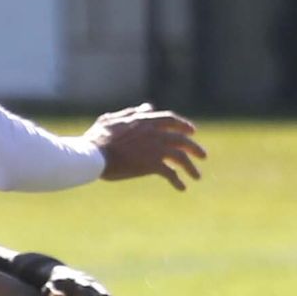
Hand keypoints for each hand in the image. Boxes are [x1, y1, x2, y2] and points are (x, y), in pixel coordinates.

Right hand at [85, 103, 205, 189]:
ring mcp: (155, 148)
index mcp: (146, 120)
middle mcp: (155, 133)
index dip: (183, 125)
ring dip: (191, 167)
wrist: (93, 155)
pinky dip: (177, 181)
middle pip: (182, 139)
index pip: (171, 120)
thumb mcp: (113, 119)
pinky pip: (170, 173)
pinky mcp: (152, 164)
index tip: (192, 132)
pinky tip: (182, 188)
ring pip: (181, 157)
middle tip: (203, 156)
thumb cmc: (98, 137)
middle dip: (194, 148)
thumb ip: (133, 113)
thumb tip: (148, 107)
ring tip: (197, 176)